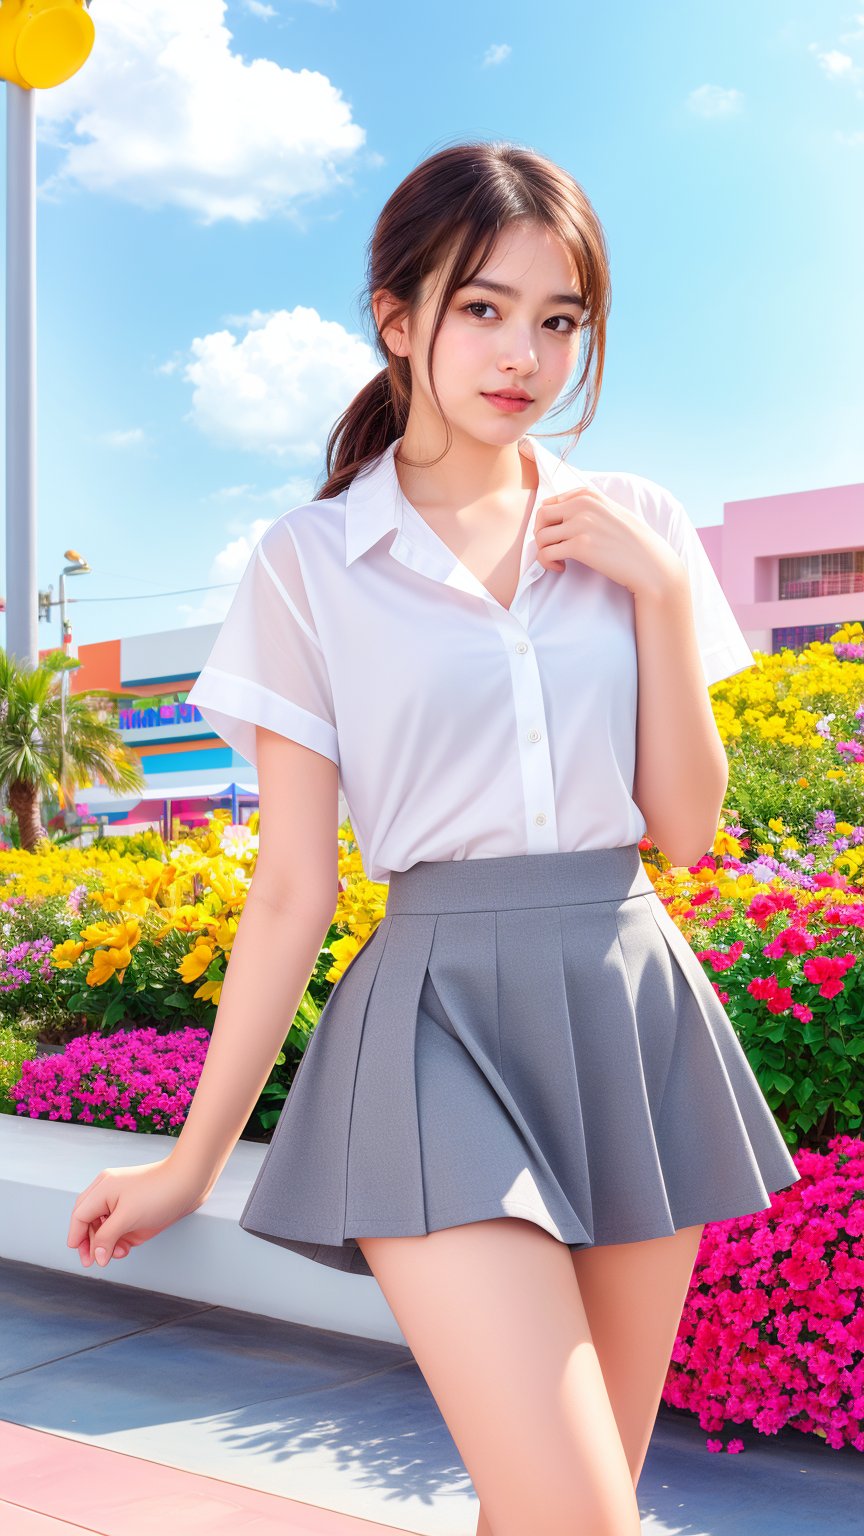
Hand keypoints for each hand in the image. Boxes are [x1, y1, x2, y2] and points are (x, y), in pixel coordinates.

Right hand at [66, 1156, 209, 1269]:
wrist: (190, 1182)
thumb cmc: (158, 1193)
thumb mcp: (127, 1217)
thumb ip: (107, 1237)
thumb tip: (96, 1257)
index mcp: (102, 1189)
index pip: (79, 1216)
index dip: (77, 1237)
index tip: (82, 1257)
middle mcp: (108, 1195)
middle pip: (88, 1222)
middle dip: (90, 1243)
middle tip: (94, 1263)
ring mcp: (122, 1204)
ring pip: (103, 1228)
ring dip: (106, 1244)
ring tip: (118, 1254)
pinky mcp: (135, 1212)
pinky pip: (119, 1230)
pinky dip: (119, 1241)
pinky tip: (125, 1249)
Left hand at [534, 486, 685, 599]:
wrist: (650, 563)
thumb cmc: (632, 542)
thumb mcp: (610, 511)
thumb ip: (587, 508)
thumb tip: (560, 516)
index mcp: (588, 495)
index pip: (551, 502)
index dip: (549, 522)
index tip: (559, 535)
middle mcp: (582, 505)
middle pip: (541, 516)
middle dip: (541, 534)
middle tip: (553, 548)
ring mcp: (580, 524)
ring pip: (540, 536)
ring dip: (544, 551)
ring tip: (559, 560)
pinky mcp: (579, 546)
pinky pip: (546, 553)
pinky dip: (547, 562)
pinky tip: (561, 567)